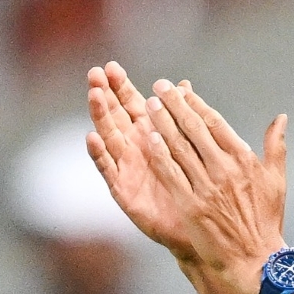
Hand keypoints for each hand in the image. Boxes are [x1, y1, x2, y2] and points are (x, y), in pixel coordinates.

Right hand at [86, 62, 196, 260]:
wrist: (201, 227)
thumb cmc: (200, 187)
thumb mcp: (198, 148)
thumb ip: (188, 117)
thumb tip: (184, 85)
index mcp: (153, 135)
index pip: (133, 105)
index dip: (121, 87)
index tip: (111, 66)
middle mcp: (136, 149)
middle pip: (116, 116)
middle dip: (104, 94)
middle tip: (94, 73)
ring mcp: (128, 168)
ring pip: (109, 137)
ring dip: (100, 117)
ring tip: (93, 96)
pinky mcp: (124, 190)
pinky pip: (109, 171)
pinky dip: (100, 154)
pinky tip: (92, 138)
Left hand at [143, 77, 287, 293]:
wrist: (256, 258)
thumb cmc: (267, 220)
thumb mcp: (277, 180)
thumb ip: (276, 146)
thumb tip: (282, 117)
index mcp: (245, 160)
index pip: (215, 123)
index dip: (195, 103)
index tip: (181, 89)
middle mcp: (225, 169)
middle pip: (194, 129)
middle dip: (174, 105)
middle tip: (159, 87)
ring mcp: (207, 187)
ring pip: (180, 147)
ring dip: (162, 124)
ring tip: (148, 106)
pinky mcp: (191, 205)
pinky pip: (172, 174)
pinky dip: (160, 154)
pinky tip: (149, 139)